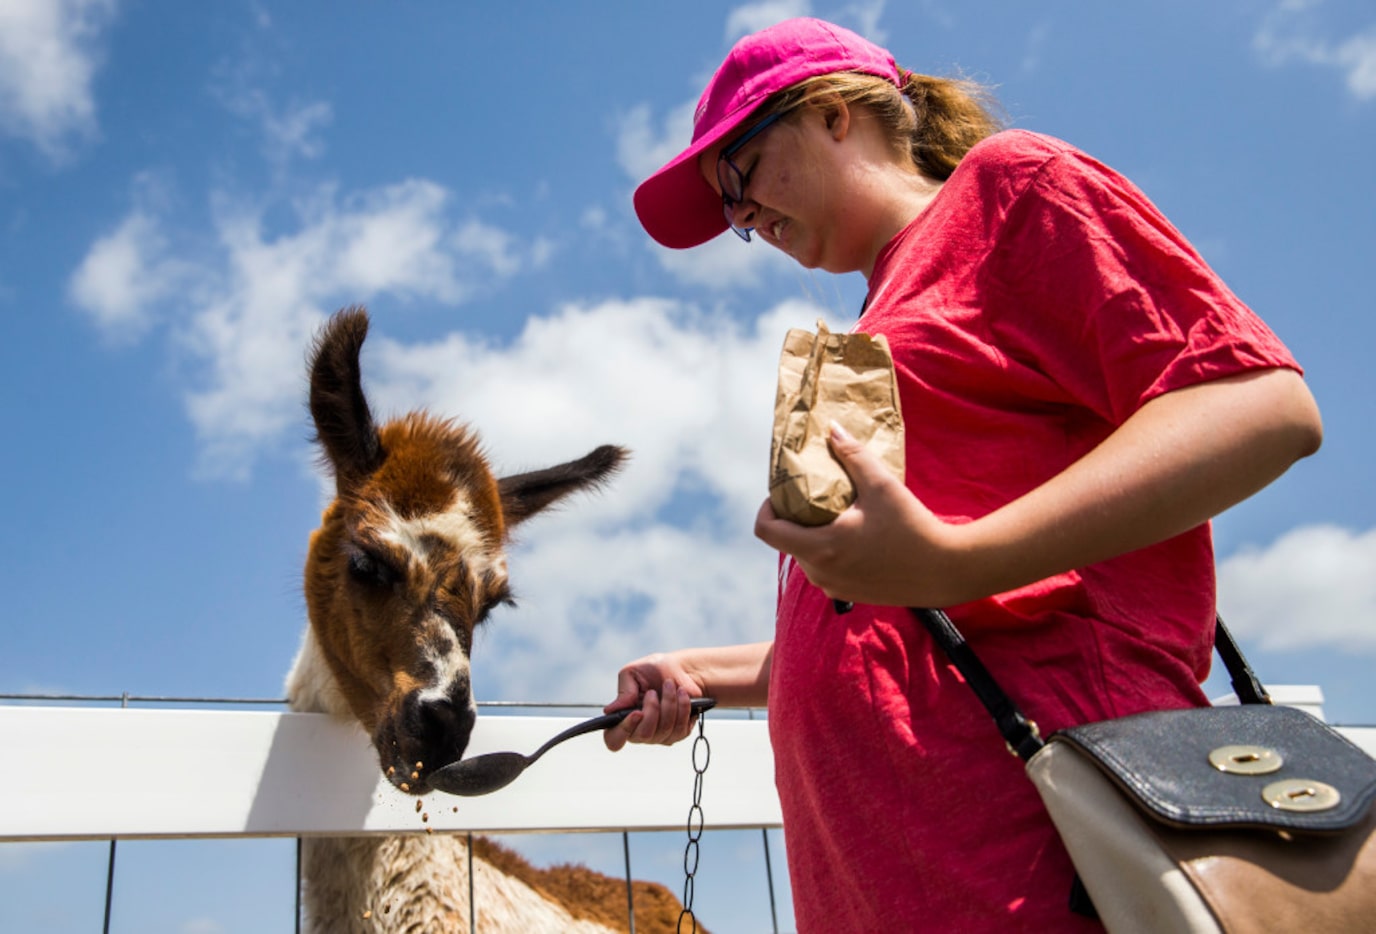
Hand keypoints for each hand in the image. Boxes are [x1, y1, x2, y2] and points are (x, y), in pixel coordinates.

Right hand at [603, 656, 702, 751]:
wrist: (681, 670)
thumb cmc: (654, 671)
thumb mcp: (633, 673)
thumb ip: (623, 692)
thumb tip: (611, 710)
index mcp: (622, 718)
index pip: (614, 740)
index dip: (623, 731)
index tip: (637, 713)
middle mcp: (639, 731)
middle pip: (643, 734)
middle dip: (653, 709)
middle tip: (653, 691)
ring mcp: (659, 735)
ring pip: (664, 730)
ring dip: (669, 703)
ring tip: (670, 685)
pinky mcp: (678, 733)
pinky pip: (681, 729)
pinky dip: (682, 707)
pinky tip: (681, 694)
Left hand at [754, 422, 966, 606]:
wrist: (945, 570)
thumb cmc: (913, 528)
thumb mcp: (881, 485)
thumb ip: (852, 455)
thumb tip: (831, 429)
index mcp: (820, 547)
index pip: (766, 531)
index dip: (767, 508)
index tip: (783, 492)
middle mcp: (820, 573)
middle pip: (785, 542)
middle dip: (793, 518)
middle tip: (814, 496)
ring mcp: (833, 587)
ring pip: (804, 556)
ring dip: (810, 535)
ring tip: (836, 514)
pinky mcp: (847, 594)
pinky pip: (824, 569)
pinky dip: (828, 551)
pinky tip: (852, 535)